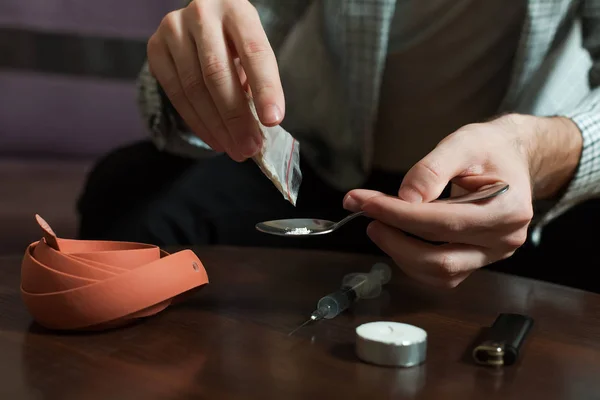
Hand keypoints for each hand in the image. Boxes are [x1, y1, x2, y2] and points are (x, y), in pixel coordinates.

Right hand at [147, 0, 283, 161]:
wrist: (201, 21)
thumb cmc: (235, 42)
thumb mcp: (252, 51)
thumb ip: (256, 81)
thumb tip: (259, 127)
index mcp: (236, 10)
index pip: (254, 52)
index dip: (265, 88)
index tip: (273, 121)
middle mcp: (202, 13)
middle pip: (217, 74)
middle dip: (236, 118)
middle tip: (249, 147)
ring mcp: (173, 28)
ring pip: (194, 87)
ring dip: (216, 126)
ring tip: (234, 149)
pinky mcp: (155, 47)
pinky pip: (175, 93)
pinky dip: (197, 122)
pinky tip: (214, 139)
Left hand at [343, 115, 564, 287]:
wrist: (511, 158)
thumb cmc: (490, 148)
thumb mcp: (463, 142)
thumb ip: (432, 169)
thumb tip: (404, 198)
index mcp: (507, 209)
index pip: (444, 222)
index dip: (401, 216)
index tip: (367, 203)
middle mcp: (504, 239)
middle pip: (440, 257)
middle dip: (394, 239)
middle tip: (366, 213)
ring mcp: (492, 254)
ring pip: (439, 273)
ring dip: (400, 253)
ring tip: (378, 224)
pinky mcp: (477, 259)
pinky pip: (441, 273)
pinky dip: (412, 259)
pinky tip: (397, 237)